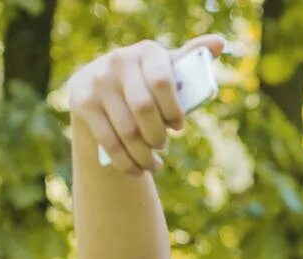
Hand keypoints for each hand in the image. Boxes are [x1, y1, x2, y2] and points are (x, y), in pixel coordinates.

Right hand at [65, 35, 224, 174]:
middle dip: (157, 136)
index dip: (173, 110)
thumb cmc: (146, 81)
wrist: (100, 86)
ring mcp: (97, 82)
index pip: (162, 82)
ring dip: (143, 155)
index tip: (179, 127)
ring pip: (127, 131)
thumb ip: (192, 58)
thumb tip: (220, 43)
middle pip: (144, 109)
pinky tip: (137, 169)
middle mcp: (118, 61)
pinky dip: (126, 162)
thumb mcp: (167, 68)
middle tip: (163, 145)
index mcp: (147, 52)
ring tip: (153, 163)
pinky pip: (109, 142)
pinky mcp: (82, 103)